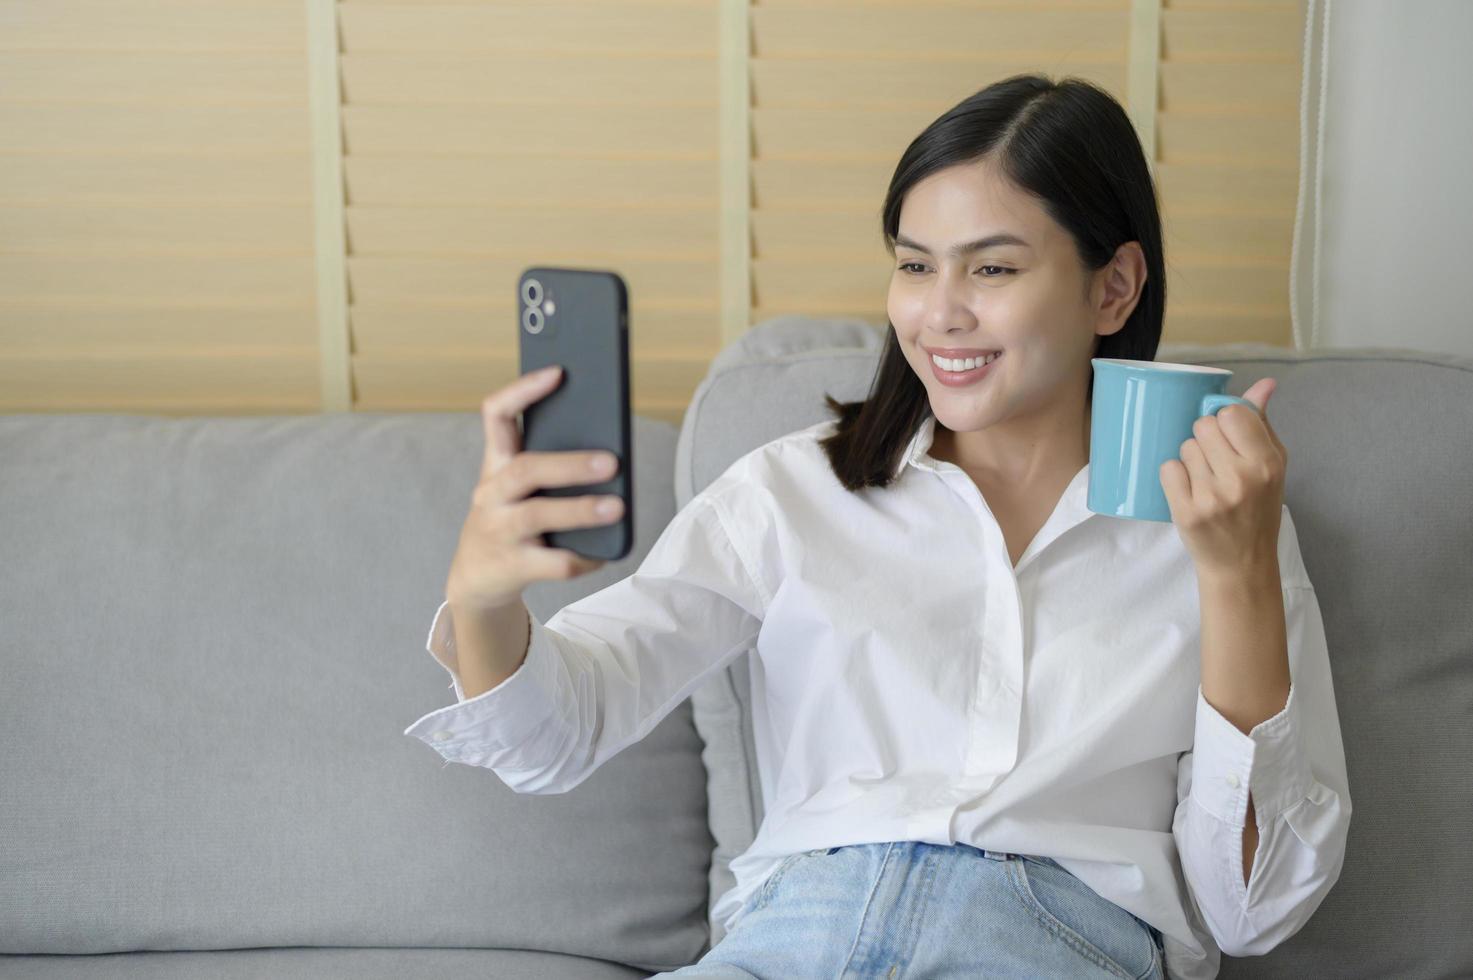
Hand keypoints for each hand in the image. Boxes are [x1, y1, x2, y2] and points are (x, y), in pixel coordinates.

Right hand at [444, 365, 624, 611]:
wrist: (476, 581)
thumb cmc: (510, 522)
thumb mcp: (518, 490)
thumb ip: (549, 468)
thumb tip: (610, 454)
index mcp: (496, 465)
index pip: (496, 415)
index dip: (524, 390)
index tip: (558, 372)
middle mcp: (491, 494)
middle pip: (526, 470)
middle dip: (571, 465)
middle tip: (611, 461)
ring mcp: (498, 531)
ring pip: (538, 515)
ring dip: (580, 510)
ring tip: (618, 507)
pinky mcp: (512, 567)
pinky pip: (553, 562)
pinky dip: (583, 557)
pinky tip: (603, 553)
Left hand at [1159, 378, 1287, 577]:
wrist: (1242, 564)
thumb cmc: (1258, 509)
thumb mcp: (1272, 466)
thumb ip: (1262, 423)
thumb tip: (1264, 383)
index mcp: (1268, 463)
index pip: (1231, 413)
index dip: (1225, 421)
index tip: (1229, 438)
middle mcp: (1243, 478)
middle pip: (1203, 426)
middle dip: (1205, 439)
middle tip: (1216, 463)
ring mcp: (1213, 497)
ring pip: (1184, 447)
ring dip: (1191, 459)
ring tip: (1206, 481)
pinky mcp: (1187, 512)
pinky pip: (1168, 469)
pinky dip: (1174, 477)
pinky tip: (1189, 491)